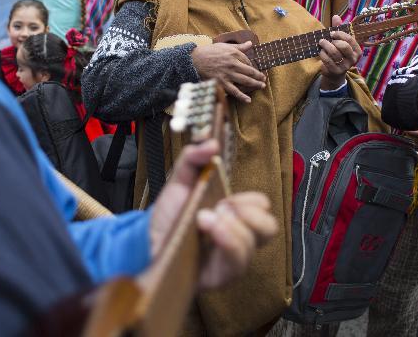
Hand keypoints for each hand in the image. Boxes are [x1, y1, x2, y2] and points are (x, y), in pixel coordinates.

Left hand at [149, 140, 276, 289]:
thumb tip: (212, 142)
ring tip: (204, 219)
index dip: (249, 200)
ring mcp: (232, 258)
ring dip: (231, 226)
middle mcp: (239, 237)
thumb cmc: (169, 217)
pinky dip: (226, 241)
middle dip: (248, 213)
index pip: (262, 207)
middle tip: (220, 208)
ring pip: (255, 242)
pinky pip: (238, 261)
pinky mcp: (222, 275)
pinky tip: (207, 230)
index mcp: (234, 215)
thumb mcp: (179, 181)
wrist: (147, 244)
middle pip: (270, 227)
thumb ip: (193, 157)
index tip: (225, 197)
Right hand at [191, 42, 265, 102]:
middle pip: (250, 72)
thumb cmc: (209, 52)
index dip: (252, 66)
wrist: (195, 60)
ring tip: (262, 87)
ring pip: (246, 81)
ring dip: (255, 84)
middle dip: (259, 76)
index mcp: (235, 54)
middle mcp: (234, 64)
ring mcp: (228, 74)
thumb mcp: (225, 46)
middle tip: (264, 80)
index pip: (248, 61)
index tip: (253, 70)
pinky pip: (234, 91)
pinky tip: (248, 100)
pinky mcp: (222, 83)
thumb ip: (239, 46)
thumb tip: (251, 43)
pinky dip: (242, 96)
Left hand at [318, 14, 360, 90]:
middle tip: (324, 40)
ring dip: (325, 46)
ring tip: (321, 44)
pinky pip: (328, 60)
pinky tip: (321, 52)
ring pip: (334, 53)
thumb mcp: (339, 40)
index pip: (350, 39)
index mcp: (357, 50)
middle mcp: (353, 59)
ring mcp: (346, 66)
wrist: (334, 72)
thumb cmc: (337, 52)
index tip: (331, 33)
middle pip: (343, 46)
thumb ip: (338, 29)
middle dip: (332, 41)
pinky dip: (322, 54)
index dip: (340, 34)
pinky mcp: (336, 71)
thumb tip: (336, 16)